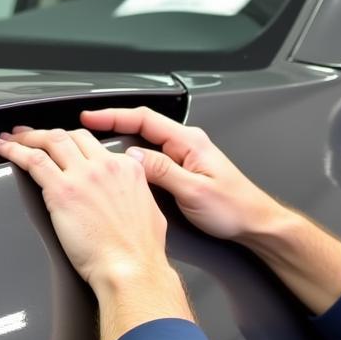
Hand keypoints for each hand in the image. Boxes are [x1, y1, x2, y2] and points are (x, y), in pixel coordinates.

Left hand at [0, 127, 169, 293]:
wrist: (131, 267)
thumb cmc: (140, 250)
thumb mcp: (151, 210)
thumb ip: (138, 191)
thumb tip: (132, 187)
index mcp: (127, 169)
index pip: (94, 145)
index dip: (75, 144)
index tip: (65, 149)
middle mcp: (106, 166)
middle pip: (70, 136)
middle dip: (48, 134)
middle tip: (33, 137)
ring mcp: (83, 176)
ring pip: (50, 141)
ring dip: (28, 137)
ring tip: (13, 138)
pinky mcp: (62, 190)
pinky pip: (32, 161)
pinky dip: (14, 150)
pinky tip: (4, 149)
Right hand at [79, 106, 286, 241]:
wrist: (255, 223)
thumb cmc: (234, 208)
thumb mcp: (194, 191)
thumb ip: (163, 172)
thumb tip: (133, 158)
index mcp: (190, 142)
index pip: (145, 118)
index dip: (113, 116)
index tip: (88, 117)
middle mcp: (189, 144)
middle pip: (143, 126)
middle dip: (112, 125)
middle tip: (84, 130)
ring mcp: (188, 157)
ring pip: (147, 142)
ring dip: (123, 142)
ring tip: (97, 147)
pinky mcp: (187, 170)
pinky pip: (155, 158)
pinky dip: (135, 159)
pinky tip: (124, 168)